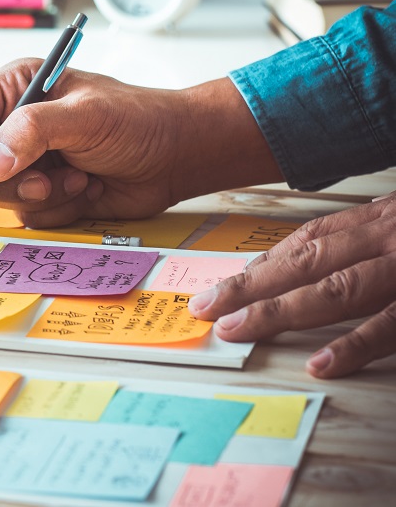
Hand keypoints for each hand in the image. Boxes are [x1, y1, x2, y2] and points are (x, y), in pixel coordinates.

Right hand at [0, 59, 280, 226]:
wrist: (177, 156)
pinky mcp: (44, 190)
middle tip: (47, 180)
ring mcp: (29, 160)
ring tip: (81, 176)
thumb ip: (33, 132)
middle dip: (13, 181)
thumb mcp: (85, 117)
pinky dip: (60, 208)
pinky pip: (28, 214)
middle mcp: (15, 124)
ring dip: (44, 195)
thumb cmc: (139, 121)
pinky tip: (87, 187)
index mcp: (17, 89)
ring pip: (1, 195)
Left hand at [188, 193, 395, 377]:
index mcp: (377, 222)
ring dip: (280, 311)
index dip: (264, 264)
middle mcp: (385, 238)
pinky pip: (389, 325)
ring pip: (335, 289)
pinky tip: (319, 362)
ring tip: (236, 329)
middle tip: (207, 307)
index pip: (308, 241)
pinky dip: (354, 344)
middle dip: (251, 286)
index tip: (224, 286)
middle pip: (306, 263)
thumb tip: (317, 265)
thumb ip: (368, 241)